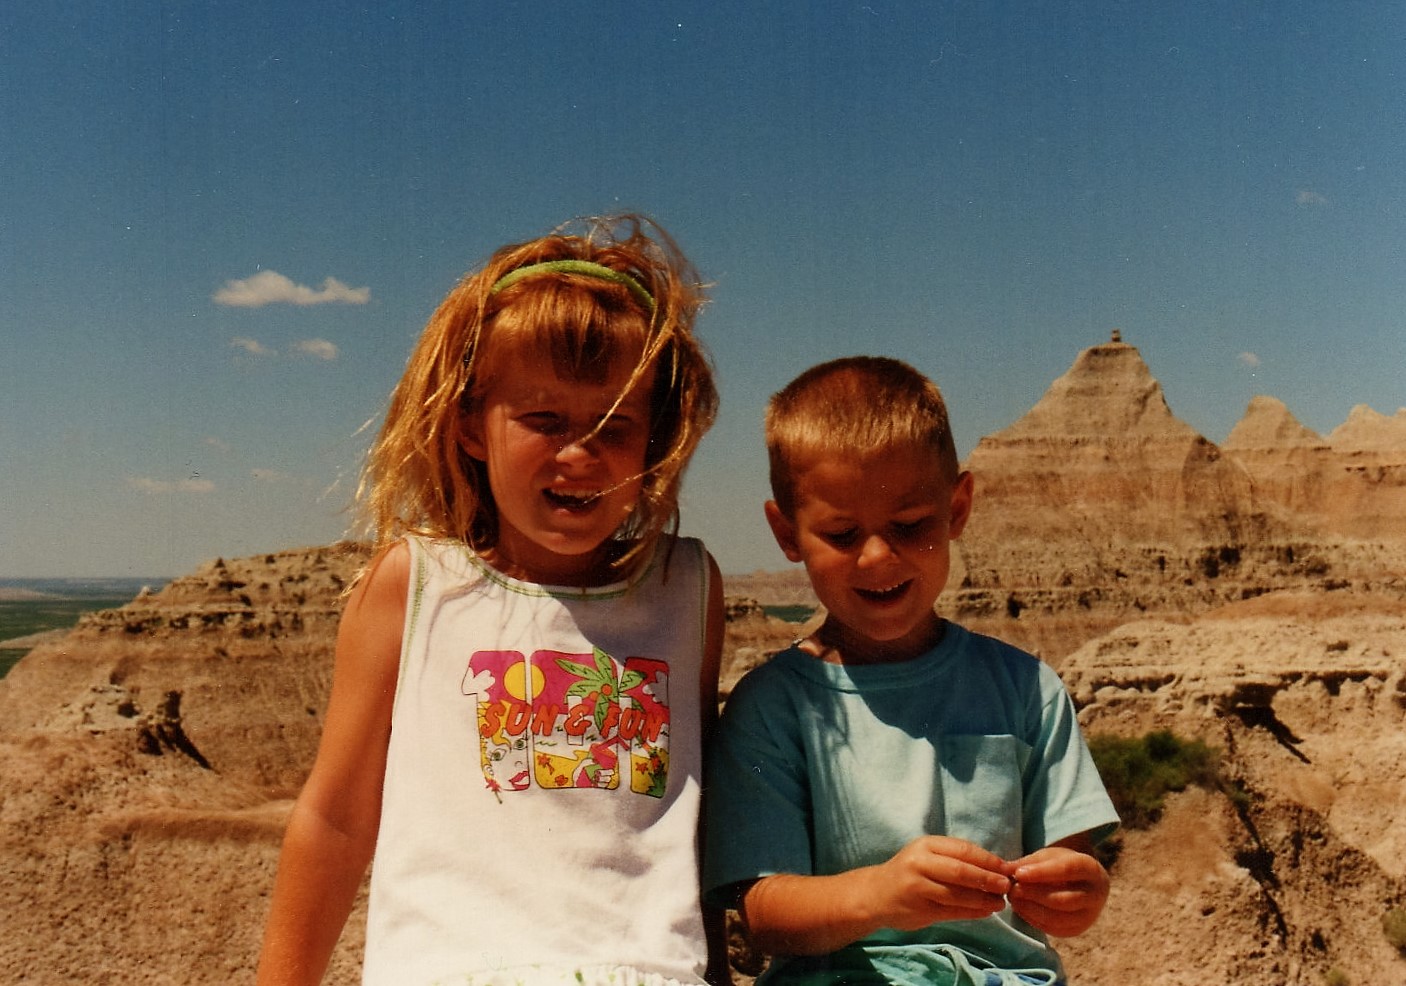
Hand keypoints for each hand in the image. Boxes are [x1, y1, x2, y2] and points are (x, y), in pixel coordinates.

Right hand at [872, 835, 1014, 930]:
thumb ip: (956, 859)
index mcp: (926, 845)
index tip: (1008, 868)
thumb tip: (997, 868)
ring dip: (983, 899)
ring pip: (957, 894)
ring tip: (1000, 902)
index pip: (963, 850)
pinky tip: (985, 912)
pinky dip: (972, 912)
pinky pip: (952, 912)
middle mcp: (919, 864)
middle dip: (988, 879)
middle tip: (1007, 886)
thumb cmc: (910, 872)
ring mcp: (918, 888)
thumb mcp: (928, 856)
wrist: (876, 894)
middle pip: (961, 871)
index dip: (988, 860)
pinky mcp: (919, 909)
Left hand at [1007, 844, 1108, 937]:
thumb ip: (1028, 862)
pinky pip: (1054, 928)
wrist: (1082, 882)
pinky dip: (1034, 919)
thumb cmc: (1061, 864)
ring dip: (1031, 909)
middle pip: (1063, 899)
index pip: (1067, 870)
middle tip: (1011, 889)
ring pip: (1058, 918)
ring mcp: (1089, 916)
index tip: (1018, 874)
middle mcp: (1095, 894)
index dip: (1041, 873)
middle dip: (1034, 895)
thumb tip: (1005, 869)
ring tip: (1012, 898)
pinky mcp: (1077, 930)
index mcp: (1090, 868)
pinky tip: (1020, 908)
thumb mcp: (1047, 857)